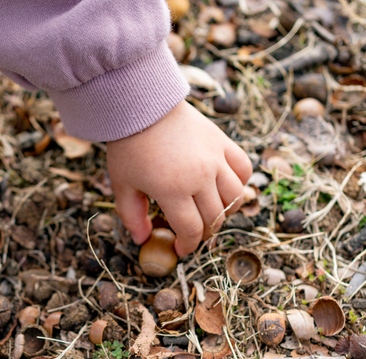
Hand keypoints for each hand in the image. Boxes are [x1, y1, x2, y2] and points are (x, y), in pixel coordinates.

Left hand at [107, 101, 251, 255]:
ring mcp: (214, 159)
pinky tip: (225, 185)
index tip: (181, 248)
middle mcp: (199, 177)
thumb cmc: (129, 145)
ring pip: (235, 197)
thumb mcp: (122, 184)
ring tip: (211, 210)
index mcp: (172, 190)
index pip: (191, 230)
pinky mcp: (222, 142)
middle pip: (215, 218)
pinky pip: (243, 168)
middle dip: (204, 232)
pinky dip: (240, 181)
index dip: (188, 246)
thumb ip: (132, 216)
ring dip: (226, 210)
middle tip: (192, 231)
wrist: (142, 103)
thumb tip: (142, 240)